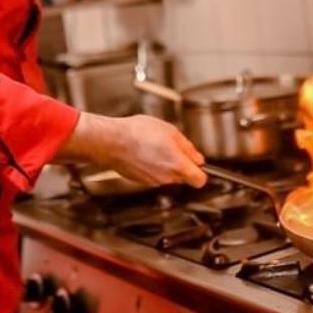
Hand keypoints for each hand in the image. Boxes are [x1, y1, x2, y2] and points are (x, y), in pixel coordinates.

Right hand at [60, 112, 206, 187]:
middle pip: (182, 176)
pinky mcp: (140, 180)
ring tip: (154, 146)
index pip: (200, 180)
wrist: (112, 141)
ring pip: (167, 175)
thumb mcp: (170, 131)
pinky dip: (151, 166)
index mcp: (177, 165)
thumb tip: (197, 157)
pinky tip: (143, 152)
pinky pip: (153, 175)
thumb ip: (187, 147)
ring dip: (164, 164)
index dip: (200, 171)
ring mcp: (153, 181)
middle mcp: (166, 177)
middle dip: (180, 164)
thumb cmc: (138, 133)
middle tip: (170, 147)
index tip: (197, 163)